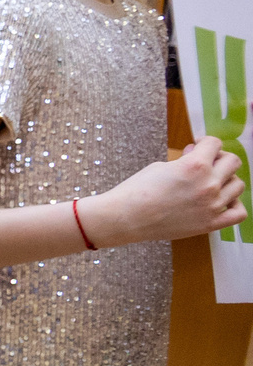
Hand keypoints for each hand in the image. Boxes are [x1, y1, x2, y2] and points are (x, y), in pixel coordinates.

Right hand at [91, 137, 247, 245]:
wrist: (125, 218)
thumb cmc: (137, 191)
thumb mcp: (160, 167)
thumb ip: (184, 161)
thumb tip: (196, 156)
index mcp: (195, 165)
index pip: (215, 144)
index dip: (204, 142)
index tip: (197, 146)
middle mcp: (209, 184)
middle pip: (232, 162)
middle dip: (218, 158)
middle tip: (205, 163)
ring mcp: (213, 205)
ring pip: (238, 185)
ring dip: (227, 180)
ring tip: (212, 183)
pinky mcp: (211, 223)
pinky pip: (239, 213)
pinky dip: (235, 205)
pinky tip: (223, 201)